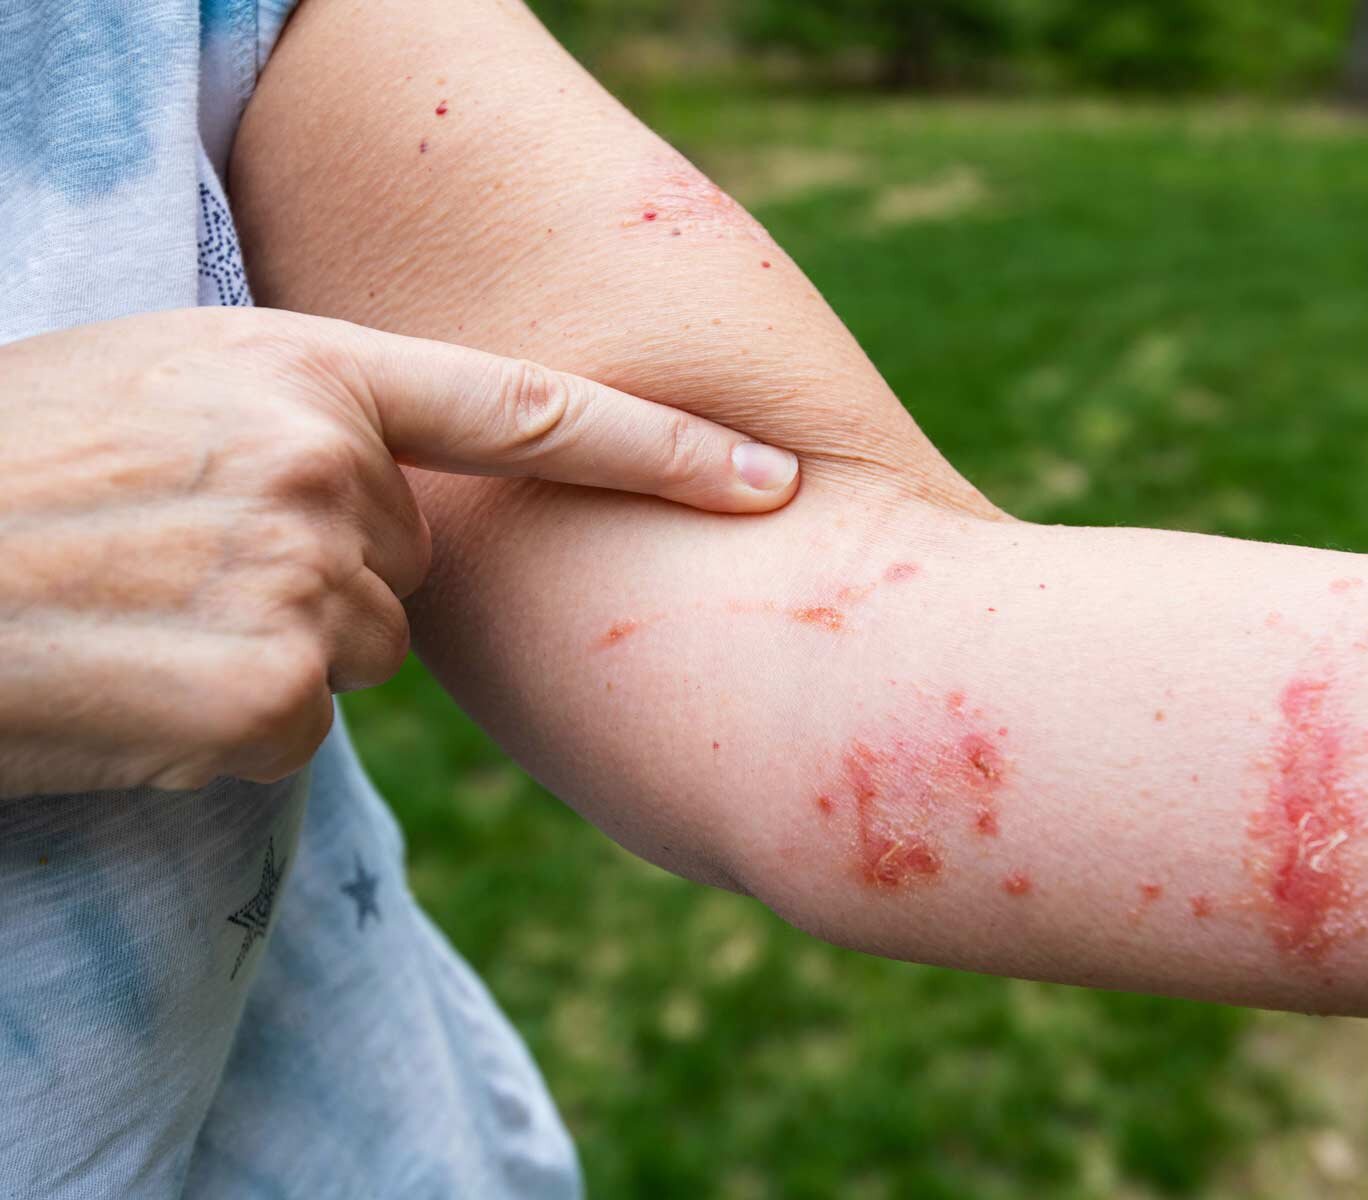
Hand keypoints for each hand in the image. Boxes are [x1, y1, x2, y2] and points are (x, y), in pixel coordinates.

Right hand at [0, 307, 799, 796]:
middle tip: (188, 561)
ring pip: (361, 653)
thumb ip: (308, 421)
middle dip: (331, 577)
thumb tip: (393, 507)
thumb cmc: (9, 465)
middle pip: (417, 567)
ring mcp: (303, 585)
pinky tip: (137, 682)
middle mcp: (326, 468)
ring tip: (148, 613)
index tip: (770, 479)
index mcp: (306, 370)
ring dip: (278, 653)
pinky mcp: (268, 701)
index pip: (531, 410)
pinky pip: (299, 729)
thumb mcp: (165, 383)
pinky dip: (231, 725)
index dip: (665, 449)